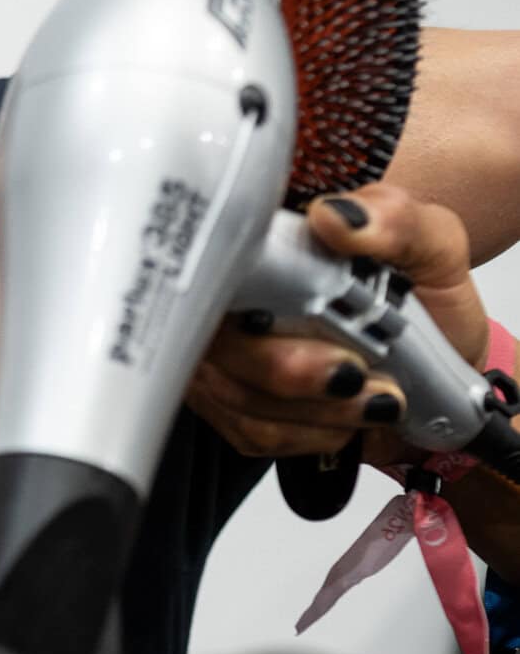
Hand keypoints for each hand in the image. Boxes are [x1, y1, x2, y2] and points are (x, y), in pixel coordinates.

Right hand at [187, 185, 488, 458]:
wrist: (439, 365)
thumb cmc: (428, 298)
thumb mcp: (433, 243)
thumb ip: (393, 220)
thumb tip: (335, 219)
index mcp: (266, 245)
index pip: (213, 263)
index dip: (236, 293)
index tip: (295, 315)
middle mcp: (234, 300)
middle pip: (219, 341)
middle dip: (292, 369)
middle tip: (358, 372)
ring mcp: (226, 358)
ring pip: (237, 397)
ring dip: (316, 411)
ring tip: (375, 397)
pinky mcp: (235, 410)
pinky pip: (252, 433)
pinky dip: (309, 434)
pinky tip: (344, 419)